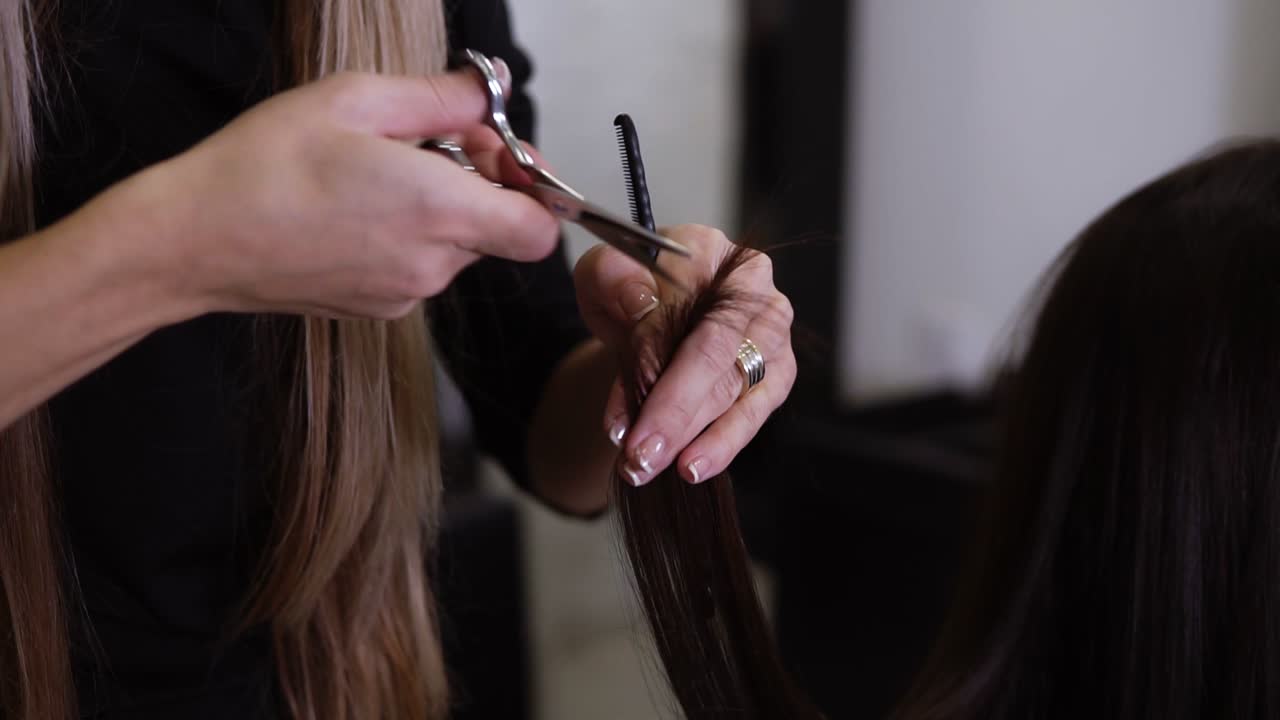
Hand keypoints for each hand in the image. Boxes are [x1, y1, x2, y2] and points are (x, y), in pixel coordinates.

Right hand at [142, 64, 557, 318]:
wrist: (196, 241)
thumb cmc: (264, 166)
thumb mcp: (354, 100)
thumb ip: (441, 99)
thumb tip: (490, 93)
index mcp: (438, 211)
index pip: (540, 228)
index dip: (531, 189)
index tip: (496, 154)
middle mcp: (431, 264)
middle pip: (499, 231)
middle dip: (479, 185)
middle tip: (428, 144)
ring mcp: (405, 295)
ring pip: (457, 249)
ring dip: (438, 211)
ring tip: (377, 175)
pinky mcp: (378, 309)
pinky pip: (419, 268)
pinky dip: (406, 238)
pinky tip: (354, 210)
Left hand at [574, 225, 797, 485]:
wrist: (646, 317)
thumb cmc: (629, 292)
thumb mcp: (602, 277)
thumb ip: (612, 278)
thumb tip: (639, 301)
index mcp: (706, 249)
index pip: (684, 303)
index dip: (650, 354)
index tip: (620, 400)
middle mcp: (750, 285)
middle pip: (717, 350)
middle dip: (674, 410)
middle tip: (639, 453)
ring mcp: (771, 329)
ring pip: (737, 387)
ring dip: (694, 434)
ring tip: (653, 465)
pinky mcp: (778, 369)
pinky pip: (757, 410)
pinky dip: (723, 443)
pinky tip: (694, 466)